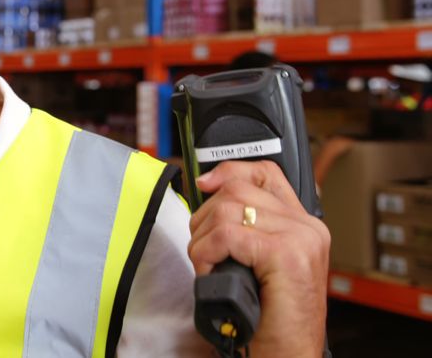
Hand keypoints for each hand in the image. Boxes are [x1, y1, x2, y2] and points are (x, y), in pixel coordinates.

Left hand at [188, 160, 330, 356]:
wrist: (288, 354)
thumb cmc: (269, 317)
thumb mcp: (258, 263)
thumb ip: (247, 229)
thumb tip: (208, 194)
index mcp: (303, 224)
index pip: (265, 173)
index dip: (228, 171)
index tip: (204, 183)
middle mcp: (307, 227)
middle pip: (236, 189)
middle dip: (205, 219)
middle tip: (205, 252)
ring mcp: (300, 238)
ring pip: (227, 210)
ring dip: (203, 241)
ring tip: (210, 267)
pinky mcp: (286, 254)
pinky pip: (226, 235)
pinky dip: (207, 254)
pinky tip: (213, 273)